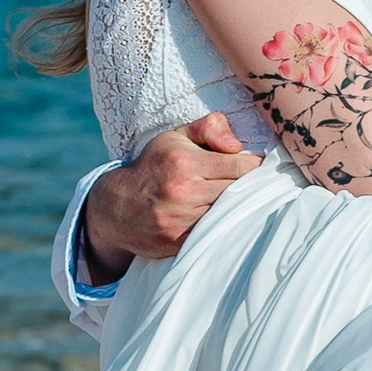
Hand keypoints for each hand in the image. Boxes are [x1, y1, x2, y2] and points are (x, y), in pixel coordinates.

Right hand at [78, 114, 260, 279]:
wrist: (116, 208)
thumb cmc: (153, 167)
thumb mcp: (175, 137)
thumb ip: (209, 128)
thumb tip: (238, 145)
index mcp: (184, 161)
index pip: (241, 166)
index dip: (254, 166)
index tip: (255, 167)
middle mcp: (183, 191)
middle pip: (239, 191)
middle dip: (247, 186)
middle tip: (250, 184)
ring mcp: (181, 219)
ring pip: (229, 213)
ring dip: (235, 207)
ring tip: (233, 199)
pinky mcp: (179, 242)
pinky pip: (214, 233)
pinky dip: (220, 226)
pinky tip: (218, 218)